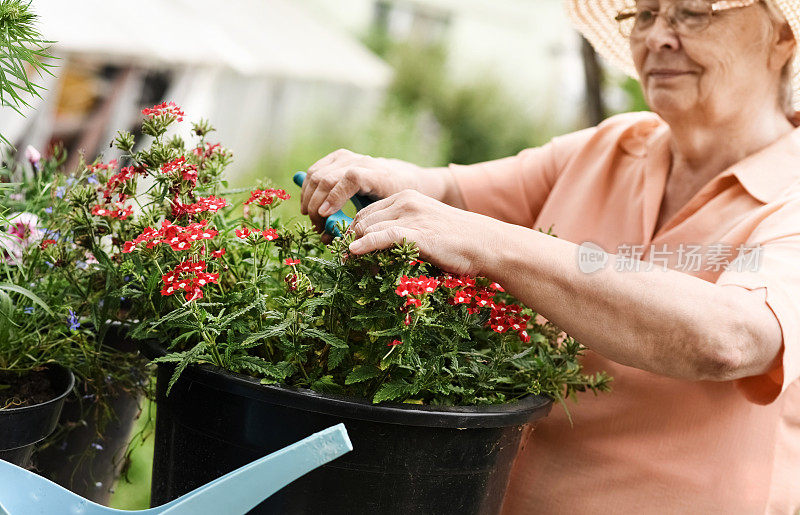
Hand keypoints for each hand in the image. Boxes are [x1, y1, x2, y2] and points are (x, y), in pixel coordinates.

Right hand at [301, 149, 424, 242]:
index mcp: (377, 175)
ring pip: (316, 175)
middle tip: (317, 228)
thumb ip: (357, 225)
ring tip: (312, 220)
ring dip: (308, 199)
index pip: (351, 179)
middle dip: (317, 206)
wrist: (401, 177)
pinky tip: (309, 206)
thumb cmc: (391, 202)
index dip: (335, 196)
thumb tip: (327, 239)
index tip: (324, 215)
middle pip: (327, 178)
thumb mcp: (381, 215)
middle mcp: (361, 161)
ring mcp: (347, 156)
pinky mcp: (337, 156)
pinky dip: (307, 189)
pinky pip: (314, 171)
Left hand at [346, 189, 497, 276]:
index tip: (346, 249)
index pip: (367, 211)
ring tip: (348, 265)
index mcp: (406, 197)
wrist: (486, 243)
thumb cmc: (457, 240)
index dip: (353, 231)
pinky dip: (364, 245)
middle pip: (363, 219)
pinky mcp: (417, 233)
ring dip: (355, 247)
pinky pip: (381, 237)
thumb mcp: (425, 227)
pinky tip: (353, 253)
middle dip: (350, 240)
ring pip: (368, 227)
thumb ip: (401, 230)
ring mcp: (411, 216)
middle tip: (343, 260)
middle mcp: (406, 201)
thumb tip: (374, 248)